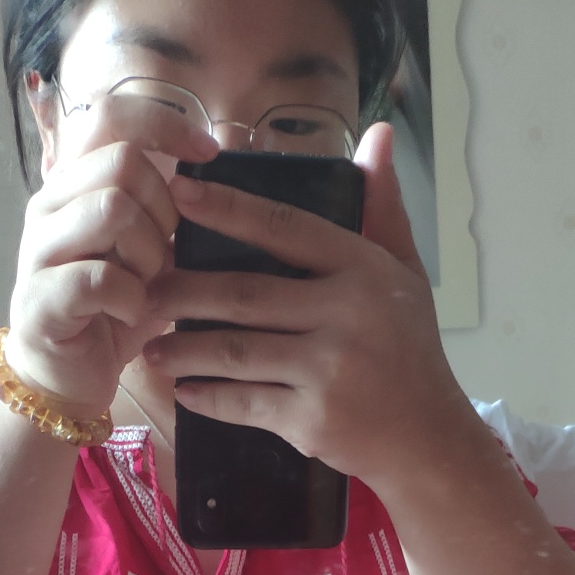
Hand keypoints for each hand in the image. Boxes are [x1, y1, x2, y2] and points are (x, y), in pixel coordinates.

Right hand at [6, 96, 218, 414]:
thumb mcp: (151, 249)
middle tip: (169, 254)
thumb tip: (228, 150)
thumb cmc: (115, 311)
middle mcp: (50, 204)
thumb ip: (172, 204)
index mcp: (74, 183)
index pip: (111, 115)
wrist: (68, 378)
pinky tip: (135, 313)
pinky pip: (101, 277)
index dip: (165, 124)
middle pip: (122, 162)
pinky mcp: (41, 298)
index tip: (208, 155)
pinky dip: (133, 298)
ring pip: (112, 209)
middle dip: (165, 208)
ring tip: (152, 285)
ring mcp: (39, 249)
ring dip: (150, 251)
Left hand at [142, 124, 472, 490]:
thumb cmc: (412, 352)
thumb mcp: (406, 274)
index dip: (226, 208)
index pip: (284, 228)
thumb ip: (383, 207)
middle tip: (146, 288)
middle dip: (184, 291)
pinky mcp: (314, 421)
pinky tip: (185, 391)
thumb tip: (379, 133)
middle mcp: (347, 316)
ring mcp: (328, 372)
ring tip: (153, 347)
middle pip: (244, 293)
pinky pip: (246, 403)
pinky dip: (209, 397)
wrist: (429, 441)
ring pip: (236, 351)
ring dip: (185, 349)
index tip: (177, 191)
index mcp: (363, 270)